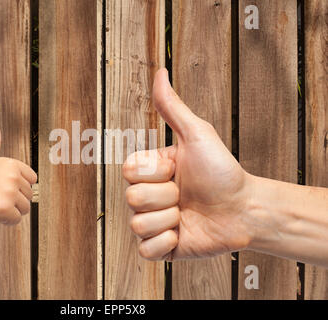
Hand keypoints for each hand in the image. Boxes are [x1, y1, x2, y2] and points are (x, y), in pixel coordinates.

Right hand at [0, 121, 36, 225]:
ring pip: (25, 208)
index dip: (19, 186)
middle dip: (14, 200)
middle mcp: (13, 176)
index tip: (1, 186)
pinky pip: (17, 219)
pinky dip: (6, 221)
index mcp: (13, 164)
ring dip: (11, 211)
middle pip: (29, 195)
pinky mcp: (5, 209)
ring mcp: (10, 192)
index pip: (32, 180)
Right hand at [123, 69, 254, 260]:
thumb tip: (160, 72)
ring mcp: (153, 223)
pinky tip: (183, 233)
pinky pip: (145, 250)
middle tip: (186, 194)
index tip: (177, 170)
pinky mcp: (161, 248)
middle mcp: (147, 197)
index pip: (128, 171)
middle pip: (132, 198)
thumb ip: (172, 107)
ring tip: (187, 215)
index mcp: (150, 172)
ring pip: (138, 225)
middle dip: (166, 196)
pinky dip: (166, 244)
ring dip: (170, 220)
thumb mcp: (196, 135)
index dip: (154, 172)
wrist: (245, 208)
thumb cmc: (222, 170)